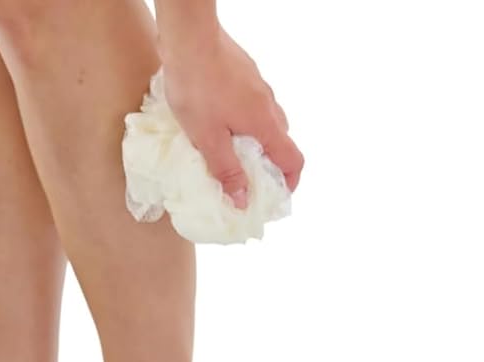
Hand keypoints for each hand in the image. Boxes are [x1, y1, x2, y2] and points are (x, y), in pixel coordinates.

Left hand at [160, 26, 303, 205]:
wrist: (189, 38)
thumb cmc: (197, 88)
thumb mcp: (207, 139)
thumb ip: (226, 170)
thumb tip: (242, 200)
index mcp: (265, 124)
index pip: (293, 159)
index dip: (290, 182)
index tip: (276, 197)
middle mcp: (268, 104)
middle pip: (282, 141)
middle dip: (270, 164)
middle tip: (248, 181)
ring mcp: (258, 86)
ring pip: (267, 121)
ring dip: (256, 142)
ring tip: (230, 155)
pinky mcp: (245, 74)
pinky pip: (252, 105)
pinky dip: (244, 122)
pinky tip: (219, 125)